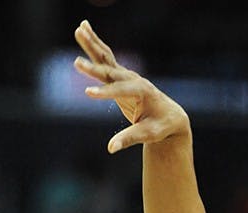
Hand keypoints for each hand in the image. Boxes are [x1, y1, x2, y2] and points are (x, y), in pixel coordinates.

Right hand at [73, 20, 189, 152]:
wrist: (171, 116)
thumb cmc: (160, 126)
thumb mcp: (148, 134)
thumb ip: (129, 139)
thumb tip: (111, 148)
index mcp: (142, 92)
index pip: (120, 91)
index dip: (105, 93)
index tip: (88, 93)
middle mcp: (134, 79)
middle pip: (110, 71)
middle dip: (93, 68)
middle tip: (77, 63)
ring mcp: (127, 75)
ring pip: (106, 58)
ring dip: (92, 44)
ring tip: (79, 29)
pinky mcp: (120, 77)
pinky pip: (105, 58)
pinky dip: (94, 44)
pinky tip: (83, 29)